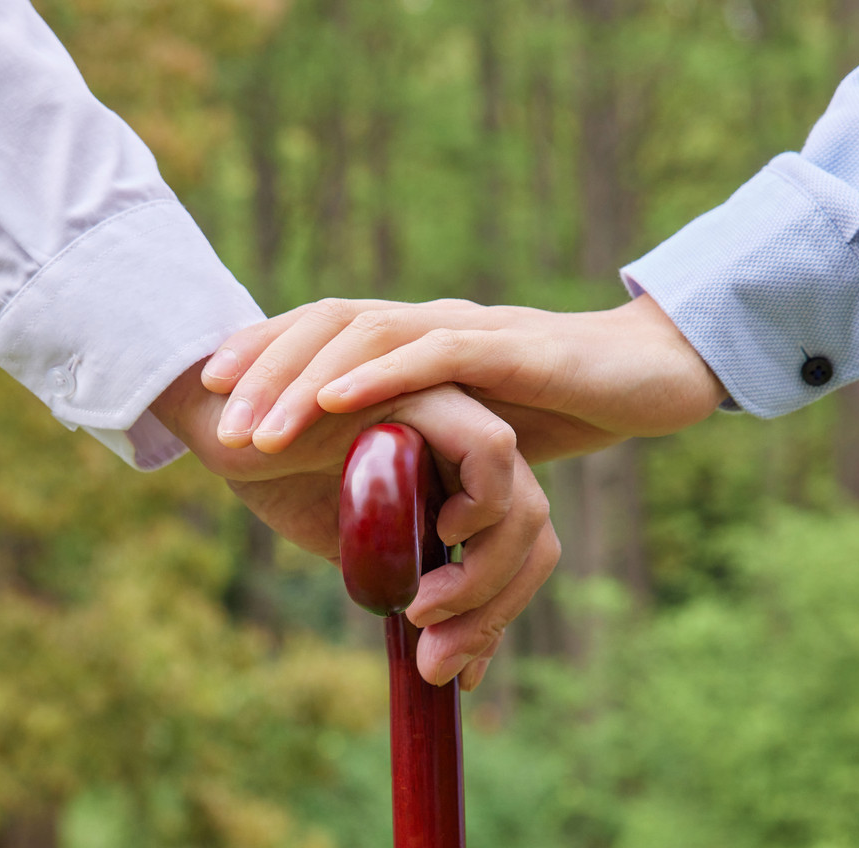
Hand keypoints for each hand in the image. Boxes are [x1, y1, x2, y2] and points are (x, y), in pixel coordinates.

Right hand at [152, 362, 559, 689]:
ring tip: (417, 611)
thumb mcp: (358, 555)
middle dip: (489, 611)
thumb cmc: (286, 481)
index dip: (495, 617)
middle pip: (532, 532)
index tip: (451, 673)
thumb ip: (407, 589)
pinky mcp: (436, 393)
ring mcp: (462, 421)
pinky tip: (421, 533)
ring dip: (479, 577)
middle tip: (432, 660)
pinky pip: (492, 449)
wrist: (227, 421)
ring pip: (522, 504)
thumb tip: (446, 666)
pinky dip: (475, 505)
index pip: (518, 552)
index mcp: (460, 486)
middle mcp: (470, 456)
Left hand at [198, 293, 726, 460]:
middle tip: (218, 423)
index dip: (262, 354)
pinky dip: (380, 376)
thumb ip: (421, 459)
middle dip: (264, 371)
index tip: (208, 395)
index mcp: (415, 344)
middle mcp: (431, 325)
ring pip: (366, 338)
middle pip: (326, 327)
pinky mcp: (512, 350)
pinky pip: (434, 353)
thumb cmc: (564, 409)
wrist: (651, 376)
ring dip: (305, 381)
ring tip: (260, 428)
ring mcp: (469, 331)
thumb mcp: (469, 438)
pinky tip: (335, 403)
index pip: (321, 334)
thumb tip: (372, 510)